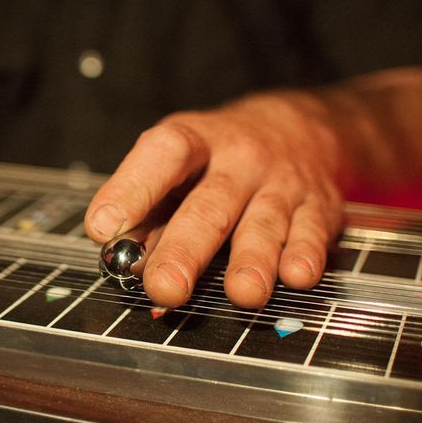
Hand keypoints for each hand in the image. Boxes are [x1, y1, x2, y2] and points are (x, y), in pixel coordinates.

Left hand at [84, 95, 345, 308]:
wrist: (301, 128)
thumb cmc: (217, 159)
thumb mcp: (177, 165)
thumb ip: (148, 211)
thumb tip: (120, 258)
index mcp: (194, 140)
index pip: (162, 155)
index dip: (132, 189)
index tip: (102, 227)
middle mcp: (239, 159)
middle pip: (209, 206)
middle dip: (185, 250)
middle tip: (164, 287)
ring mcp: (282, 183)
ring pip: (265, 224)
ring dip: (252, 261)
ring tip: (241, 294)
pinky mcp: (319, 208)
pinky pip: (313, 233)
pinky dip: (306, 256)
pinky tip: (295, 277)